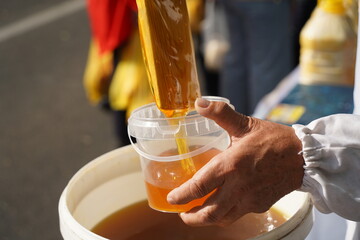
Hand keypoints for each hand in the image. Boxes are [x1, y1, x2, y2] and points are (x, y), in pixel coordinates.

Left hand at [167, 98, 303, 225]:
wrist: (304, 157)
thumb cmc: (274, 140)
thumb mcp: (246, 124)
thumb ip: (221, 113)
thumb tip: (199, 102)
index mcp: (231, 165)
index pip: (199, 187)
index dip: (182, 195)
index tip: (172, 199)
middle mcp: (238, 187)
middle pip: (208, 213)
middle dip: (191, 217)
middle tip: (181, 214)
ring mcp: (250, 199)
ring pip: (222, 219)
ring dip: (206, 220)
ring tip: (197, 215)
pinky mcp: (259, 205)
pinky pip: (237, 215)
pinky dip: (224, 215)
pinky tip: (221, 207)